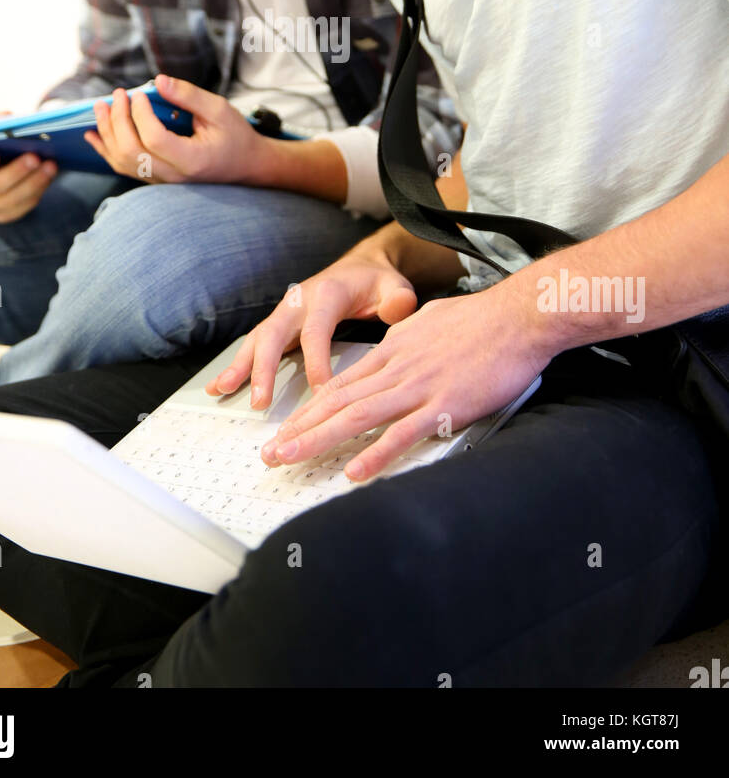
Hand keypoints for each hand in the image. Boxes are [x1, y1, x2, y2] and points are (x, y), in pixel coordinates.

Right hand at [0, 114, 56, 222]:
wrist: (11, 160)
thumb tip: (6, 118)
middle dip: (13, 173)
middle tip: (34, 157)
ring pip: (6, 201)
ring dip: (31, 183)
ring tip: (50, 165)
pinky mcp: (1, 215)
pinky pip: (18, 209)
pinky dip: (36, 193)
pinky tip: (48, 177)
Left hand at [82, 75, 270, 184]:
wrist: (246, 165)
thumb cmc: (236, 136)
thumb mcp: (220, 110)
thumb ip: (189, 96)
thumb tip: (158, 81)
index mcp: (192, 159)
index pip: (155, 139)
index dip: (140, 115)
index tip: (138, 94)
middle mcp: (174, 175)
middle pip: (132, 152)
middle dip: (117, 121)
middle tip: (116, 95)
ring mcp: (163, 181)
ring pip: (123, 162)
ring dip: (107, 133)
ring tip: (101, 108)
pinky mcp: (156, 178)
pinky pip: (124, 168)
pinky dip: (106, 150)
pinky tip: (93, 134)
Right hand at [204, 247, 418, 407]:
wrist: (360, 266)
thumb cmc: (377, 283)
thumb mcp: (394, 286)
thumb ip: (398, 299)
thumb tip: (395, 310)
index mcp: (327, 294)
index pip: (317, 331)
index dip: (317, 363)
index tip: (322, 394)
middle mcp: (299, 300)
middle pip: (274, 334)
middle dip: (264, 368)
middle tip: (259, 401)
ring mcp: (285, 312)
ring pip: (257, 339)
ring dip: (240, 366)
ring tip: (221, 390)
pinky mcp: (280, 323)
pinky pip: (254, 344)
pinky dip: (237, 364)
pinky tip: (218, 386)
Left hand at [259, 290, 548, 481]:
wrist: (519, 315)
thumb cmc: (482, 318)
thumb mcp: (430, 320)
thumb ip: (407, 335)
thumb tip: (395, 338)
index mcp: (393, 348)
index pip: (342, 383)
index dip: (311, 409)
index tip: (289, 428)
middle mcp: (397, 367)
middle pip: (337, 401)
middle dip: (299, 429)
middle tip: (270, 452)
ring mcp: (419, 387)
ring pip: (357, 416)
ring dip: (317, 440)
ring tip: (288, 459)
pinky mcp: (445, 405)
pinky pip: (403, 433)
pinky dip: (376, 454)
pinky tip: (354, 472)